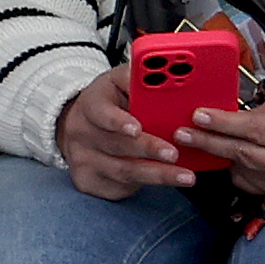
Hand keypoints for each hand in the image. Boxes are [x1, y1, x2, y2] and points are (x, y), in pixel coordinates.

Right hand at [56, 66, 193, 199]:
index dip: (118, 122)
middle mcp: (81, 134)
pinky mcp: (88, 182)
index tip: (137, 129)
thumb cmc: (110, 102)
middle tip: (174, 155)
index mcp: (90, 104)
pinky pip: (119, 187)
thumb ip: (139, 77)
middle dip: (148, 150)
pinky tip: (166, 182)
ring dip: (157, 175)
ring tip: (185, 176)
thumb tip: (170, 76)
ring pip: (123, 171)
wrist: (79, 128)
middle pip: (116, 146)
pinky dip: (146, 186)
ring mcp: (83, 161)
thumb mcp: (119, 82)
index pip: (101, 113)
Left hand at [172, 87, 264, 194]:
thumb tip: (237, 116)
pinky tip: (229, 157)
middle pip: (241, 153)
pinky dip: (236, 168)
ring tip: (201, 142)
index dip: (222, 123)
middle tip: (182, 134)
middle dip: (209, 142)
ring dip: (220, 155)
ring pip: (242, 170)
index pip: (253, 129)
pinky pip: (250, 183)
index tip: (198, 116)